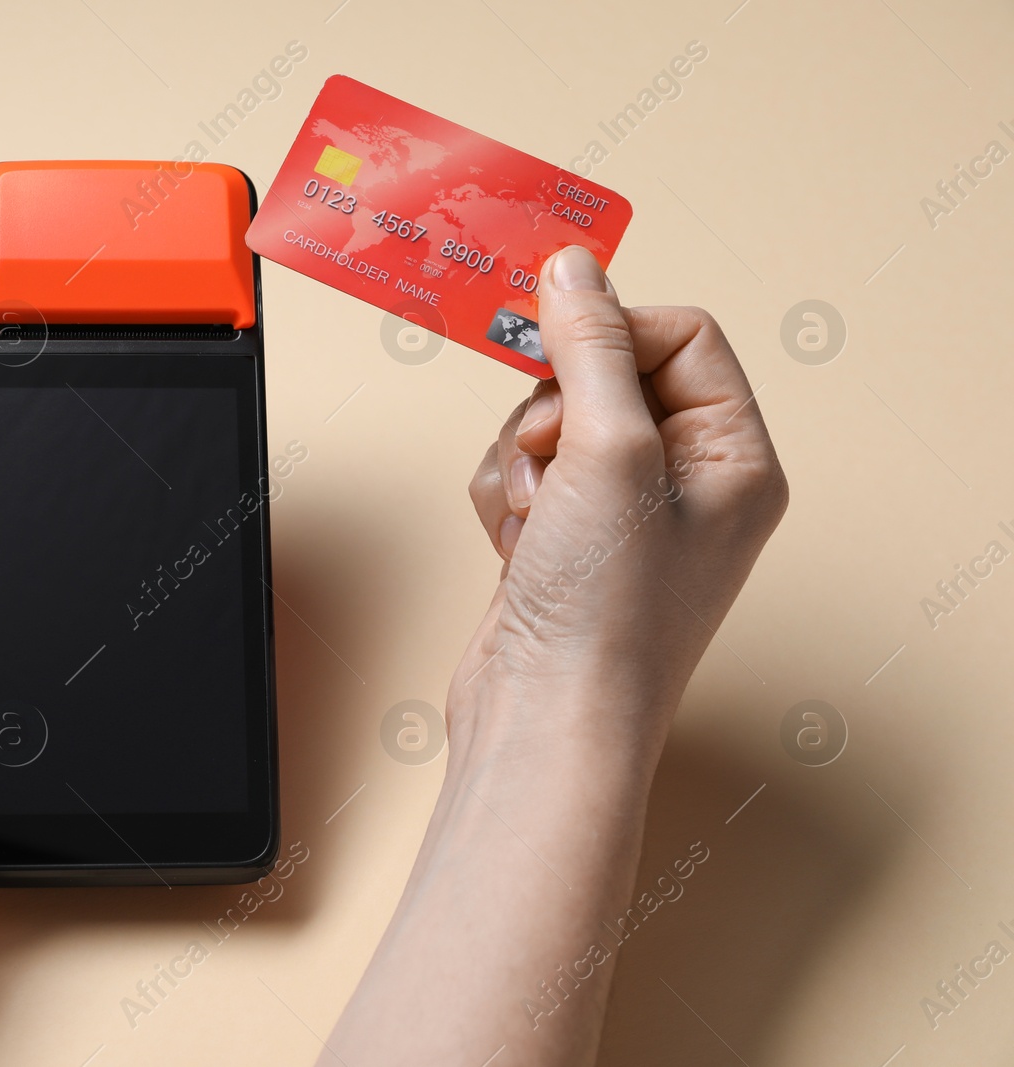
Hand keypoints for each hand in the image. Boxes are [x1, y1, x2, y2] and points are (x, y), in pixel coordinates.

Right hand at [456, 245, 787, 763]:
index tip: (554, 346)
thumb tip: (573, 265)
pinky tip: (515, 550)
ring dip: (521, 462)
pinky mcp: (563, 540)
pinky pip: (519, 473)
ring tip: (536, 522)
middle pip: (604, 373)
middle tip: (549, 455)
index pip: (681, 334)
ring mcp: (621, 515)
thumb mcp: (606, 450)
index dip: (612, 332)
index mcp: (735, 456)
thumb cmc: (606, 611)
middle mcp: (686, 482)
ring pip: (548, 422)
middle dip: (554, 412)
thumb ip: (590, 346)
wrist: (544, 721)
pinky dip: (503, 501)